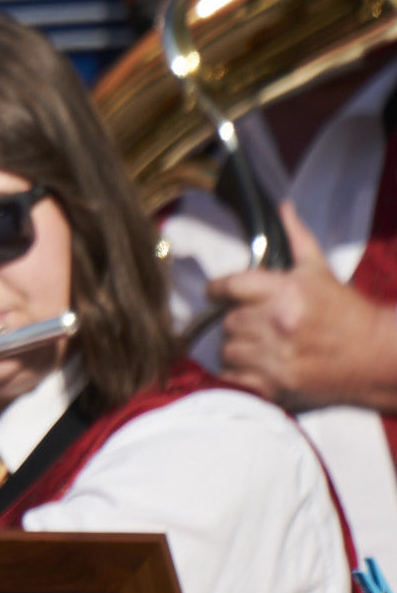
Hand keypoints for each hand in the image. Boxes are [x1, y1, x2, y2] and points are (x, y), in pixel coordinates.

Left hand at [212, 205, 396, 410]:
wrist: (378, 357)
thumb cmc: (348, 313)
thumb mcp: (321, 271)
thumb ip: (297, 239)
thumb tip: (283, 208)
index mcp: (286, 291)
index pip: (229, 285)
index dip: (217, 289)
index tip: (216, 293)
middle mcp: (276, 322)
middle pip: (227, 321)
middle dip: (237, 321)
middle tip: (253, 323)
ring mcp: (276, 356)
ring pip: (228, 349)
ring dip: (237, 348)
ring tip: (258, 345)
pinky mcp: (277, 385)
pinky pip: (235, 377)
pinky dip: (240, 374)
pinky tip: (257, 367)